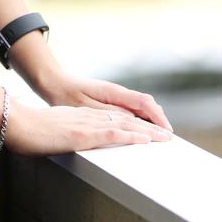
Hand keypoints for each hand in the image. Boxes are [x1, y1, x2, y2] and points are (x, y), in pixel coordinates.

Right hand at [4, 99, 172, 155]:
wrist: (15, 122)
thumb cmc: (26, 129)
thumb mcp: (50, 129)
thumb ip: (62, 132)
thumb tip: (66, 140)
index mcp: (79, 117)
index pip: (112, 119)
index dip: (132, 125)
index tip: (147, 131)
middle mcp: (86, 117)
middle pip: (122, 121)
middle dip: (146, 128)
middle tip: (165, 135)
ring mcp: (85, 124)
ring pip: (122, 126)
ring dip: (145, 132)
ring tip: (163, 138)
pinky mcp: (81, 134)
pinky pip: (111, 134)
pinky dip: (130, 137)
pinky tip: (144, 140)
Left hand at [36, 70, 173, 132]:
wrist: (53, 83)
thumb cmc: (66, 95)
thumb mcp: (86, 107)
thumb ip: (109, 113)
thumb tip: (132, 119)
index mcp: (113, 92)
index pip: (144, 102)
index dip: (157, 117)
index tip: (166, 131)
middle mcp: (117, 92)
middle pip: (146, 103)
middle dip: (159, 120)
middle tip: (168, 138)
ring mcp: (114, 95)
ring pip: (140, 105)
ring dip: (151, 119)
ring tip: (160, 134)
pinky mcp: (109, 99)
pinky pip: (131, 107)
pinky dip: (141, 117)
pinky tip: (142, 126)